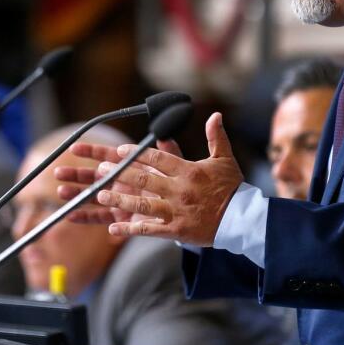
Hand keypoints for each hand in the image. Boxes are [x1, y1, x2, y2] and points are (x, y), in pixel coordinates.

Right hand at [55, 138, 183, 225]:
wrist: (184, 208)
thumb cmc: (177, 183)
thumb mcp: (175, 167)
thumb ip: (169, 155)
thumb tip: (165, 137)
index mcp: (131, 166)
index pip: (108, 155)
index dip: (91, 151)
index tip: (74, 147)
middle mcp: (121, 181)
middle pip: (94, 176)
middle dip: (76, 174)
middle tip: (58, 172)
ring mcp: (119, 199)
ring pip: (93, 196)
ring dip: (77, 194)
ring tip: (61, 192)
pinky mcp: (120, 217)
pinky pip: (100, 217)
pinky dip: (85, 217)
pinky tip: (70, 216)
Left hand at [58, 113, 242, 245]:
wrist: (242, 220)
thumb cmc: (232, 188)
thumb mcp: (225, 160)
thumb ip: (216, 137)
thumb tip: (215, 115)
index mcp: (189, 171)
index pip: (159, 159)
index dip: (137, 154)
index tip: (120, 150)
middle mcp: (180, 190)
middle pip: (145, 180)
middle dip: (121, 174)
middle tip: (102, 169)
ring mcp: (177, 211)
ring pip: (143, 205)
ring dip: (120, 199)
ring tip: (101, 194)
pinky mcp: (177, 230)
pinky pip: (149, 230)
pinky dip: (131, 228)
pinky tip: (113, 228)